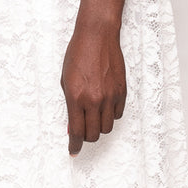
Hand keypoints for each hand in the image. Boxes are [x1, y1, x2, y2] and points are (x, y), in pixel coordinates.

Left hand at [60, 21, 126, 154]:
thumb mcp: (66, 81)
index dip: (74, 145)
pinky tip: (104, 107)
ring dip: (98, 127)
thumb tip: (72, 127)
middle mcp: (94, 100)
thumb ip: (70, 106)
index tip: (73, 151)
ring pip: (107, 127)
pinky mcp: (121, 92)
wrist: (97, 37)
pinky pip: (118, 114)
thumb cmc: (78, 55)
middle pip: (93, 134)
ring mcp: (110, 96)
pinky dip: (110, 116)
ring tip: (93, 118)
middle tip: (82, 132)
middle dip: (86, 137)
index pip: (76, 132)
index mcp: (76, 97)